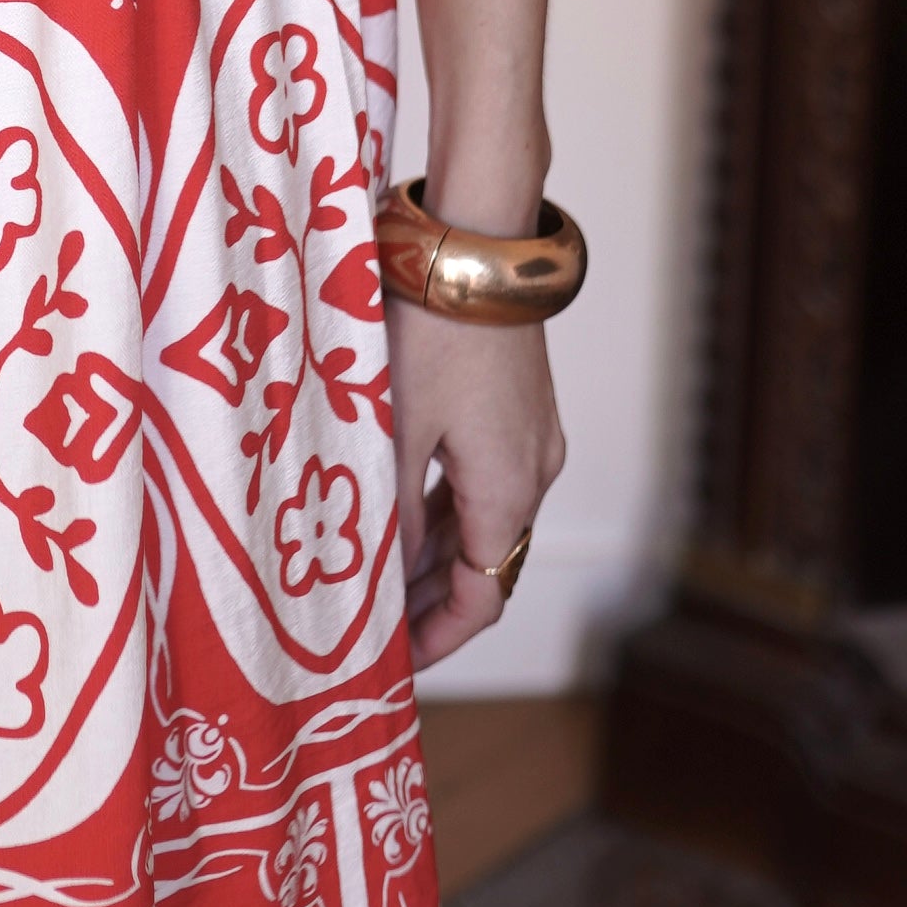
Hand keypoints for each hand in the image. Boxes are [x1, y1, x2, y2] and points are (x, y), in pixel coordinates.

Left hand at [391, 306, 564, 671]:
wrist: (476, 243)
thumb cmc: (432, 331)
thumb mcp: (397, 429)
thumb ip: (390, 511)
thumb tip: (378, 583)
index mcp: (509, 490)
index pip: (484, 596)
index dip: (440, 637)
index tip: (395, 663)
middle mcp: (533, 471)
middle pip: (485, 563)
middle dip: (431, 602)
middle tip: (374, 631)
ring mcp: (529, 437)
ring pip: (481, 521)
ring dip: (435, 554)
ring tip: (377, 579)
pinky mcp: (516, 406)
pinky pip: (482, 480)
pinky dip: (443, 507)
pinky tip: (399, 511)